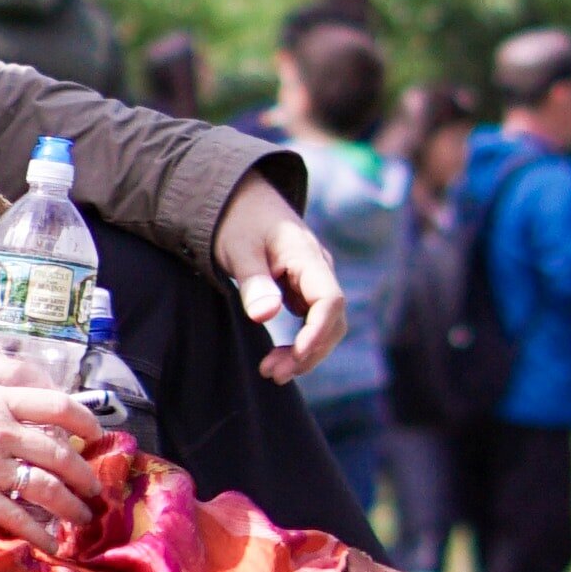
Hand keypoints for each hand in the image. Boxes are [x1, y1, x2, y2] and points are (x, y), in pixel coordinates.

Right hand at [0, 360, 109, 534]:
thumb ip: (14, 402)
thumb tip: (50, 415)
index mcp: (5, 401)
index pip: (59, 406)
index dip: (85, 421)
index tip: (97, 435)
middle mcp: (3, 432)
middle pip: (59, 455)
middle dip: (84, 476)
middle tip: (95, 489)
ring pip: (43, 488)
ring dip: (69, 506)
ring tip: (82, 517)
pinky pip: (13, 517)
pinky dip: (37, 533)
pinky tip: (52, 544)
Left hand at [215, 177, 345, 372]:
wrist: (238, 198)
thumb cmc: (237, 221)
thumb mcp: (237, 248)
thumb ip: (253, 281)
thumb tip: (265, 316)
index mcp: (307, 255)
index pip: (330, 299)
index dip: (318, 333)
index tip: (295, 357)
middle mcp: (318, 268)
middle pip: (333, 319)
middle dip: (310, 351)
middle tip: (272, 373)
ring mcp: (313, 279)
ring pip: (325, 324)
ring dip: (306, 352)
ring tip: (272, 371)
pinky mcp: (303, 288)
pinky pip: (312, 320)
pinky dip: (300, 343)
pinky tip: (278, 357)